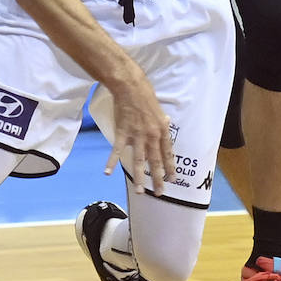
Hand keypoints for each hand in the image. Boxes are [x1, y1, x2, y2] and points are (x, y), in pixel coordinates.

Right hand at [104, 68, 175, 195]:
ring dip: (139, 178)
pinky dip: (112, 162)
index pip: (168, 153)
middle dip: (158, 179)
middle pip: (155, 162)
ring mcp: (136, 136)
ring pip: (138, 161)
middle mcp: (151, 136)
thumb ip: (162, 123)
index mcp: (162, 130)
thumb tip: (165, 128)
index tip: (172, 179)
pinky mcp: (122, 133)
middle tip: (160, 192)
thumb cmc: (146, 96)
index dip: (170, 167)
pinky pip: (117, 151)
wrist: (131, 88)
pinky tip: (108, 173)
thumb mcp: (160, 111)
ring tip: (140, 191)